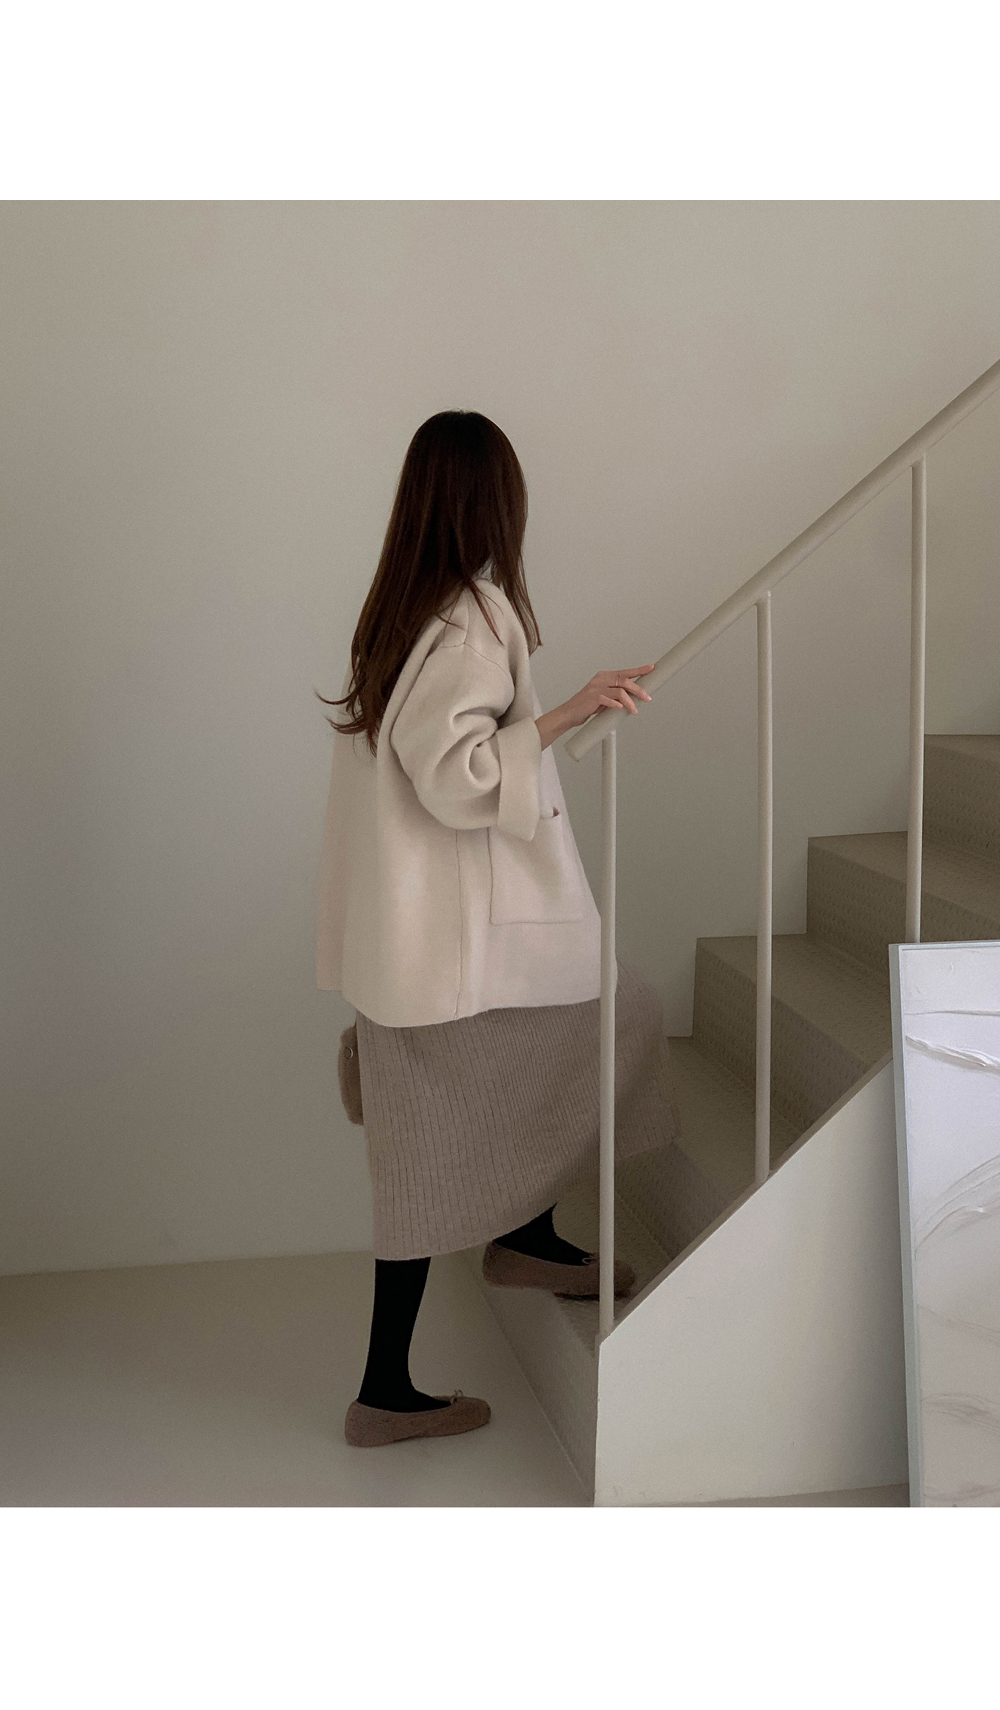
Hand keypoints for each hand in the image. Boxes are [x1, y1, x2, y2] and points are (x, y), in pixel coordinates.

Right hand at [535, 665, 653, 750]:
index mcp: (604, 676)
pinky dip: (616, 704)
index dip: (639, 670)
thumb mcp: (604, 698)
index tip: (651, 668)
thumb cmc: (587, 706)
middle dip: (639, 689)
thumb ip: (616, 695)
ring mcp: (596, 688)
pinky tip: (620, 709)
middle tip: (647, 698)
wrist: (569, 714)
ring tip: (635, 711)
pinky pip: (608, 700)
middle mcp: (601, 679)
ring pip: (620, 691)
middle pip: (625, 680)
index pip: (625, 672)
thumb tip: (634, 698)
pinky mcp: (592, 697)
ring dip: (630, 702)